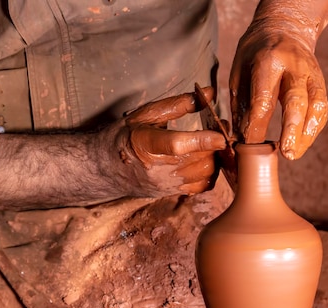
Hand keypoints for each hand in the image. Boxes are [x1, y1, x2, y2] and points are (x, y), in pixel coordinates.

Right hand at [112, 87, 226, 196]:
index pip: (177, 145)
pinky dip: (212, 172)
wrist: (107, 169)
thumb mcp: (145, 115)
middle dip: (215, 143)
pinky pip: (204, 186)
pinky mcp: (172, 193)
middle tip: (219, 127)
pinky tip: (207, 159)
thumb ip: (178, 104)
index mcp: (145, 144)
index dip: (202, 140)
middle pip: (199, 158)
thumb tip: (209, 93)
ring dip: (216, 157)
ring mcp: (166, 184)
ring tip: (212, 143)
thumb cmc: (126, 136)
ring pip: (206, 172)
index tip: (220, 134)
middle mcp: (157, 169)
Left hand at [230, 0, 327, 159]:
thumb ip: (240, 103)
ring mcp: (312, 74)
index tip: (248, 144)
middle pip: (296, 101)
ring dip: (306, 134)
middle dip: (291, 130)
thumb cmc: (255, 53)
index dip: (256, 125)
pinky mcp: (320, 83)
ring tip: (294, 154)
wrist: (285, 28)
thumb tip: (240, 137)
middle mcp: (295, 66)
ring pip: (316, 106)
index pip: (263, 98)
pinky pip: (321, 108)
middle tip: (286, 154)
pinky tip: (302, 144)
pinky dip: (313, 128)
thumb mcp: (239, 71)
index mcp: (268, 60)